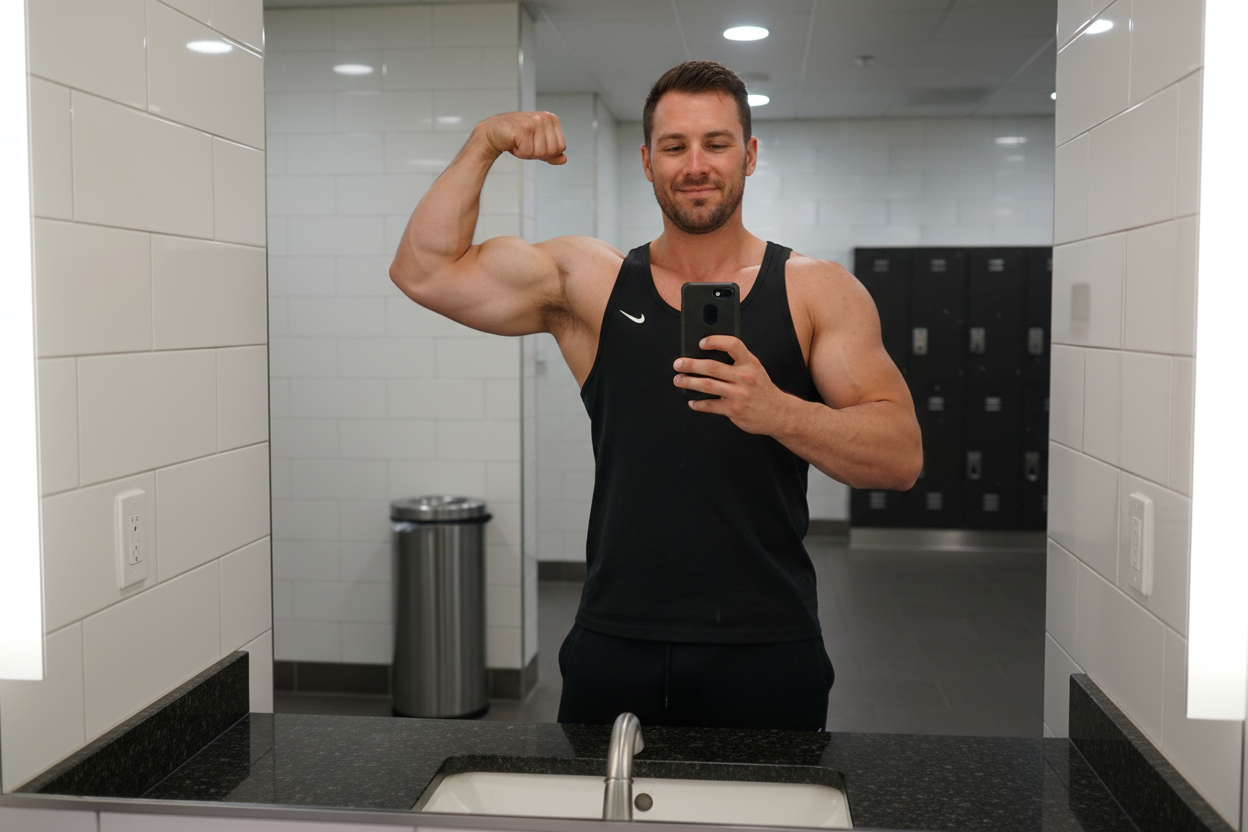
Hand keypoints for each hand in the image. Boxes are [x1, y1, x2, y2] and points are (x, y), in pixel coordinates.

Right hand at [478, 111, 567, 164]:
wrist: (493, 132)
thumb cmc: (516, 138)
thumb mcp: (538, 146)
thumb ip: (552, 153)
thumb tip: (564, 160)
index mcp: (552, 119)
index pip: (561, 147)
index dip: (547, 152)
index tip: (534, 144)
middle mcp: (545, 117)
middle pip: (552, 151)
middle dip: (537, 153)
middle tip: (525, 144)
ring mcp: (535, 121)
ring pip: (541, 152)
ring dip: (527, 153)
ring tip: (519, 142)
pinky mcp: (524, 128)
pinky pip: (528, 152)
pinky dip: (519, 153)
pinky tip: (513, 143)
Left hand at [672, 336, 798, 434]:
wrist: (779, 413)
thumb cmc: (762, 388)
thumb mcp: (755, 370)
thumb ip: (737, 361)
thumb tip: (707, 355)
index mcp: (750, 363)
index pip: (732, 345)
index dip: (715, 341)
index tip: (700, 343)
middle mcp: (745, 377)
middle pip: (712, 367)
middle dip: (691, 364)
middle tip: (678, 364)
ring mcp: (739, 395)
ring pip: (707, 385)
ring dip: (689, 382)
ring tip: (678, 380)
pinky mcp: (734, 410)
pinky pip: (710, 406)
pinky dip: (698, 404)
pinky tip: (692, 401)